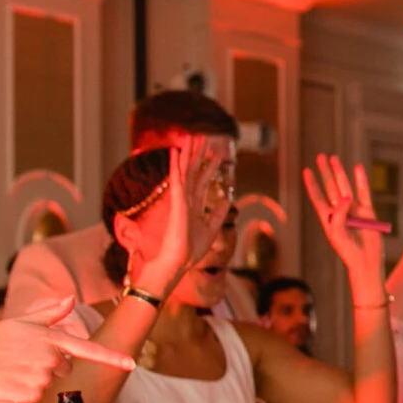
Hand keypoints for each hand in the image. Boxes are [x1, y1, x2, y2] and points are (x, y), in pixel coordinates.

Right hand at [0, 297, 134, 402]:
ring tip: (12, 368)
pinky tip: (10, 382)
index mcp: (50, 339)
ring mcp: (41, 379)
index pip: (87, 349)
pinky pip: (37, 396)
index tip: (132, 364)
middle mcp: (50, 359)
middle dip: (52, 365)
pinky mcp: (32, 396)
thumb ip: (50, 314)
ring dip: (35, 378)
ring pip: (51, 383)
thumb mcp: (21, 322)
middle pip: (66, 368)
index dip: (112, 358)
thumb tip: (70, 297)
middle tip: (22, 358)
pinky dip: (26, 392)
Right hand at [120, 138, 226, 291]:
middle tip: (202, 138)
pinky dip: (175, 167)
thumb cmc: (190, 251)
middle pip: (193, 173)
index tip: (216, 155)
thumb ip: (218, 214)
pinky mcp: (176, 205)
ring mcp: (180, 202)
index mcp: (194, 207)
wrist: (176, 265)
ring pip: (184, 173)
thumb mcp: (211, 230)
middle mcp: (186, 201)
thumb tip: (227, 199)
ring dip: (187, 155)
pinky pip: (176, 182)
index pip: (203, 182)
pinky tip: (175, 153)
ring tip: (190, 138)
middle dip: (198, 156)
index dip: (209, 168)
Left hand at [302, 154, 387, 291]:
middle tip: (320, 156)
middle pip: (330, 187)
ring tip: (334, 158)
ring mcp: (354, 210)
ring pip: (345, 186)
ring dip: (339, 172)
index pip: (318, 197)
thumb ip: (339, 213)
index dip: (312, 184)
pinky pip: (363, 192)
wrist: (366, 262)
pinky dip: (360, 180)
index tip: (306, 170)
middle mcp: (340, 212)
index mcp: (328, 218)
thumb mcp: (337, 233)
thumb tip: (346, 197)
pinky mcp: (367, 211)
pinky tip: (357, 168)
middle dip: (325, 172)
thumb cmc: (348, 251)